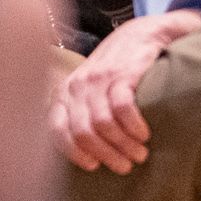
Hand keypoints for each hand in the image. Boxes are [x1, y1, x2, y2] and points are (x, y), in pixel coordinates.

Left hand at [50, 9, 196, 171]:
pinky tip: (144, 134)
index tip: (94, 166)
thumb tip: (84, 155)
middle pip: (83, 132)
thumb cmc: (116, 70)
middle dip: (106, 155)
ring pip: (103, 123)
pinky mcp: (122, 72)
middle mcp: (78, 86)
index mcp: (65, 93)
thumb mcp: (90, 89)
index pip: (57, 130)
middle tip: (124, 166)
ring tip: (139, 154)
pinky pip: (122, 107)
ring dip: (123, 145)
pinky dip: (133, 126)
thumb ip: (80, 113)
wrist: (143, 34)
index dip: (74, 153)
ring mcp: (99, 78)